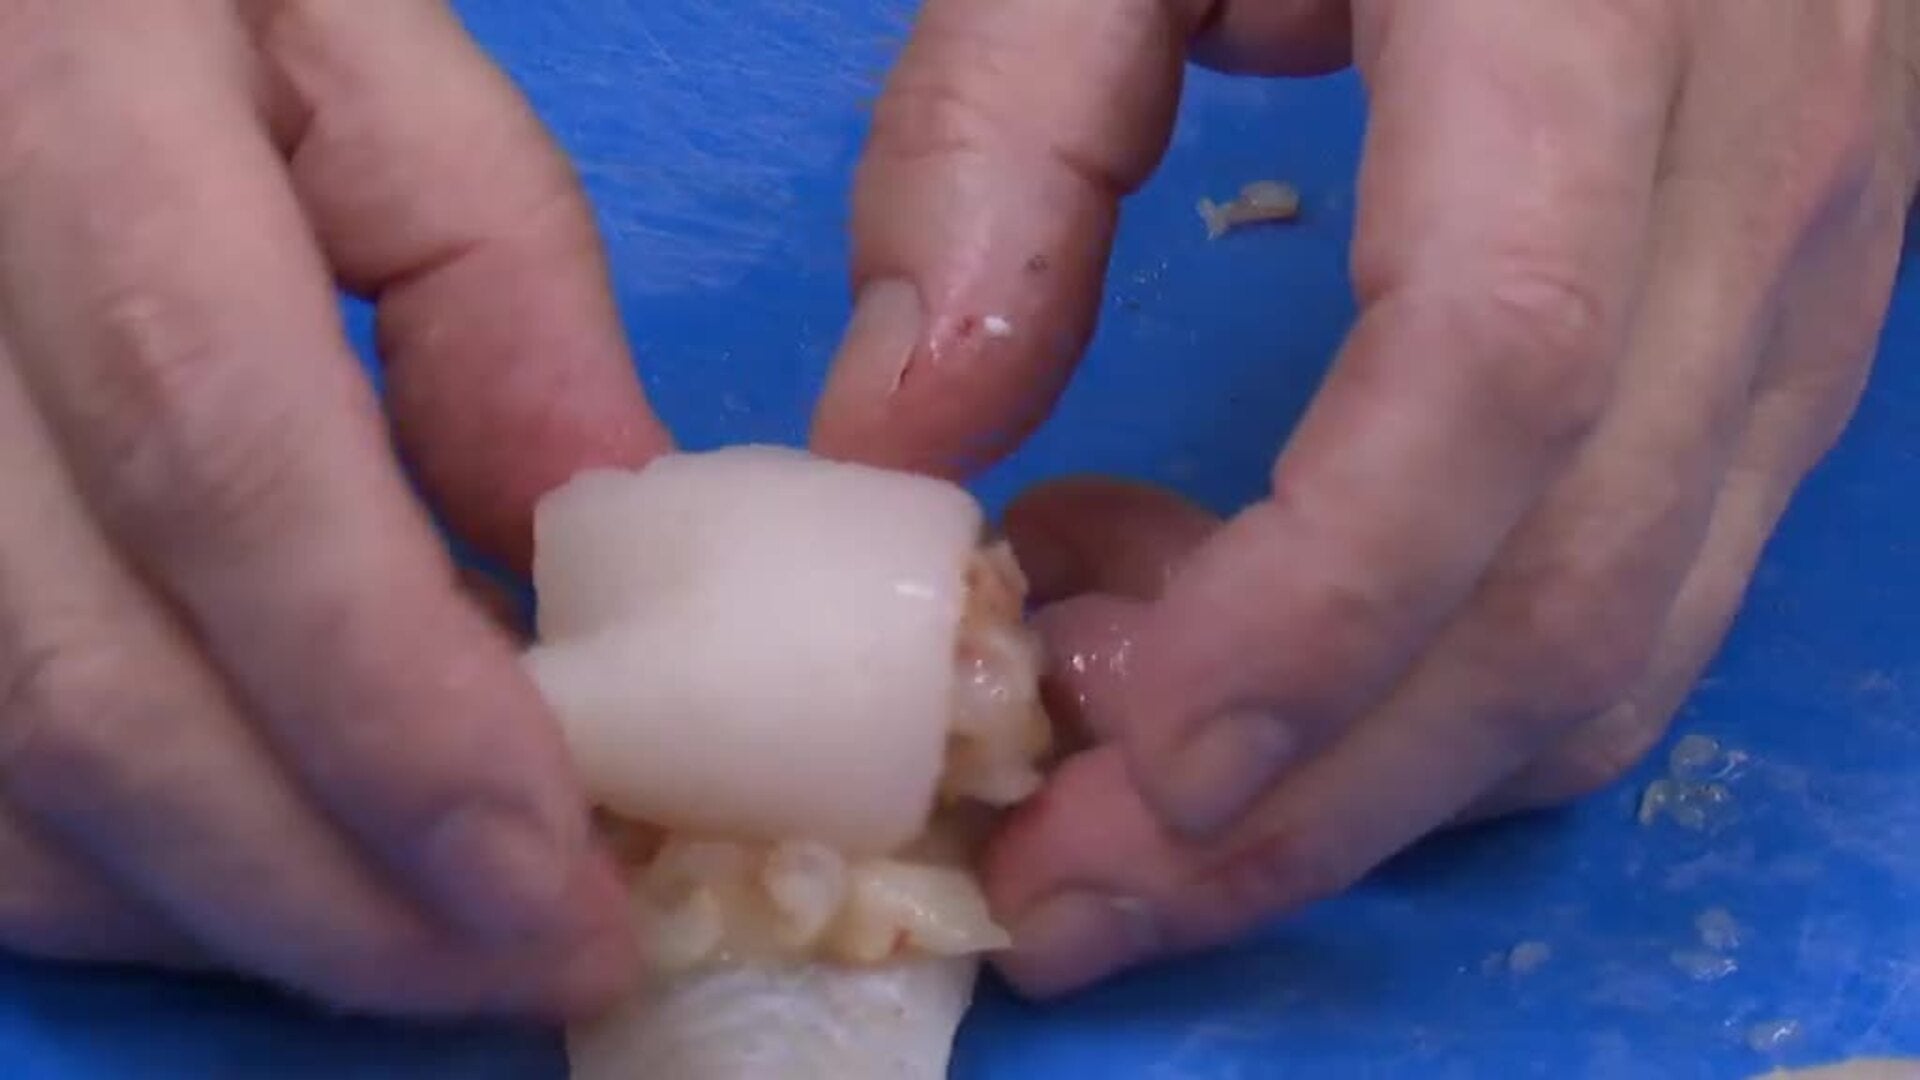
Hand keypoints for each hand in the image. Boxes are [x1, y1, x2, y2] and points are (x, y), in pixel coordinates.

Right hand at [0, 2, 670, 1015]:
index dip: (397, 717)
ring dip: (217, 907)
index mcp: (56, 116)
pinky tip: (257, 875)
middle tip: (524, 967)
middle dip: (324, 886)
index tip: (561, 883)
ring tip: (422, 947)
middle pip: (80, 678)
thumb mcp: (351, 38)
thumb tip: (582, 539)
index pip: (227, 467)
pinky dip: (98, 861)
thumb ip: (484, 276)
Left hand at [813, 0, 1919, 994]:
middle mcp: (1757, 161)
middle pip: (1572, 573)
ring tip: (1128, 777)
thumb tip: (904, 431)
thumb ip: (1002, 133)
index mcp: (1584, 8)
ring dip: (1372, 778)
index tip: (1122, 742)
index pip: (1500, 365)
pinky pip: (1651, 588)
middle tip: (1074, 881)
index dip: (1320, 597)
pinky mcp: (1785, 335)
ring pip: (1632, 634)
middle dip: (1317, 790)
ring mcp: (1808, 266)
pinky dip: (1446, 692)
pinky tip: (1259, 651)